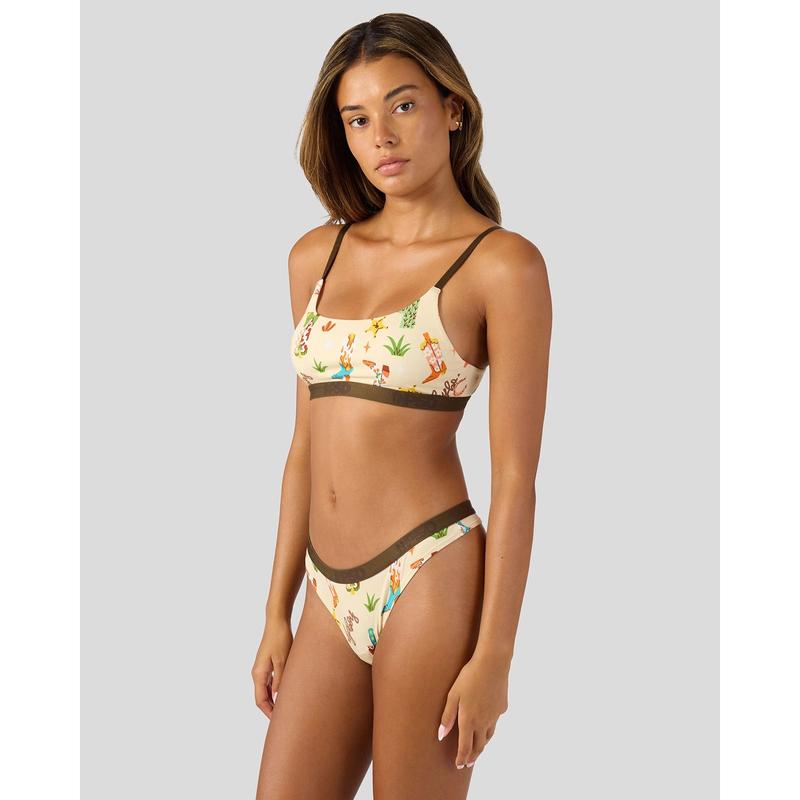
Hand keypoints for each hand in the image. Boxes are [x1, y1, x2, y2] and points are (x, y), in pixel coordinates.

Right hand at [251, 616, 293, 718]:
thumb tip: (279, 697)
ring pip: (266, 691)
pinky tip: (286, 694)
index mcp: (259, 674)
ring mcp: (262, 669)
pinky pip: (269, 683)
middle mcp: (258, 673)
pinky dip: (275, 691)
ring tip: (287, 709)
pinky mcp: (267, 664)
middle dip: (271, 709)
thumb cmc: (280, 639)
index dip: (268, 712)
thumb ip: (281, 679)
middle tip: (284, 719)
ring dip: (274, 701)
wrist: (277, 622)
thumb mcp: (283, 660)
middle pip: (262, 698)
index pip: (260, 700)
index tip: (278, 722)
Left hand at [437, 652, 509, 768]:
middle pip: (479, 746)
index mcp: (469, 721)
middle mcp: (484, 722)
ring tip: (477, 748)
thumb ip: (447, 716)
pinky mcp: (502, 707)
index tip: (459, 765)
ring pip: (489, 736)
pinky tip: (487, 722)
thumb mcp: (453, 695)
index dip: (462, 758)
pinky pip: (495, 721)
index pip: (465, 748)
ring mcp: (495, 715)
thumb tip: (441, 735)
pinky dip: (490, 727)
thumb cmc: (469, 677)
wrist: (492, 664)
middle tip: (468, 763)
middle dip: (472, 756)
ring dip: (482, 744)